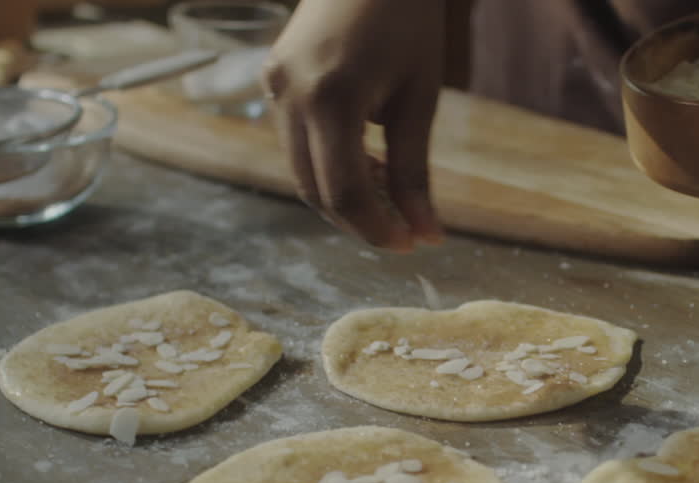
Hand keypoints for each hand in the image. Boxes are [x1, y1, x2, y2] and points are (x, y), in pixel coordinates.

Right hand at [262, 0, 444, 251]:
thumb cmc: (407, 20)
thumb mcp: (420, 98)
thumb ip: (415, 172)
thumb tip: (427, 235)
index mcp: (331, 96)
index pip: (343, 192)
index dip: (376, 228)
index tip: (410, 244)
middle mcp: (289, 94)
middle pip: (314, 190)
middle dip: (359, 221)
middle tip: (404, 232)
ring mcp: (273, 85)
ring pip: (300, 171)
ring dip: (344, 196)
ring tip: (390, 197)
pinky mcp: (271, 79)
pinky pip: (295, 143)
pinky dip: (328, 165)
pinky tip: (366, 164)